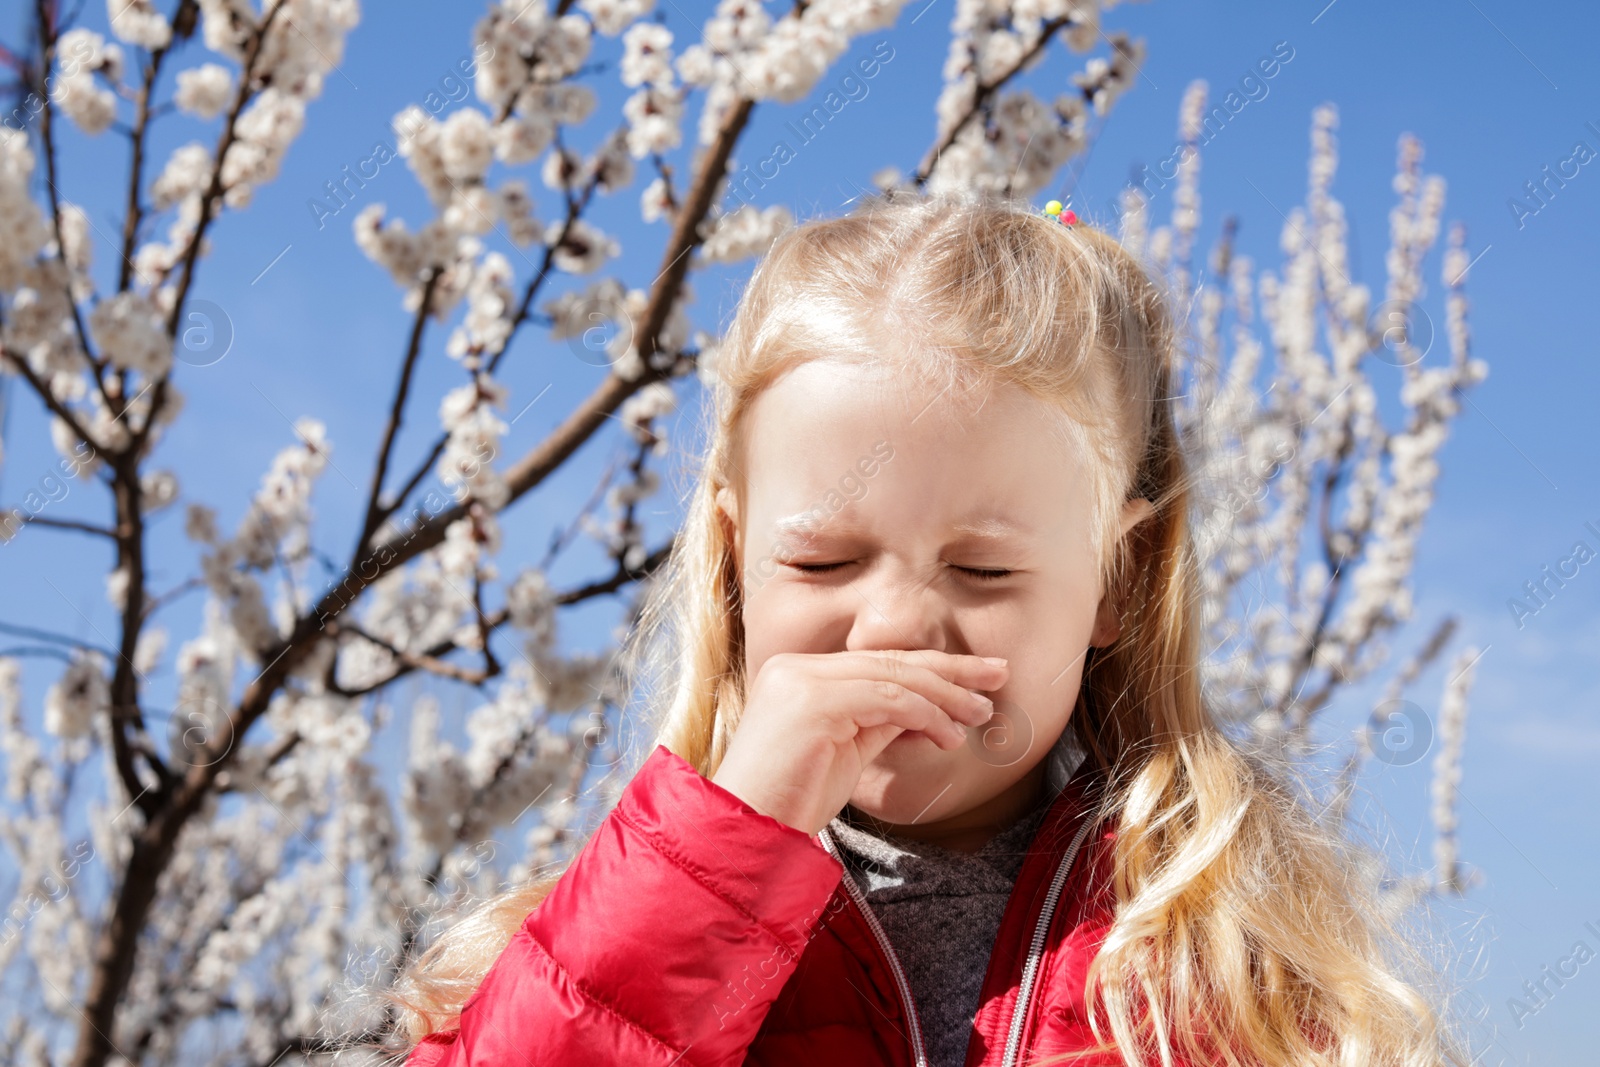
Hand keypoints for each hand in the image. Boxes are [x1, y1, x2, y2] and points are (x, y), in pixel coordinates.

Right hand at [709, 650, 1008, 835]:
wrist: (748, 833)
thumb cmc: (791, 803)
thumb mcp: (846, 752)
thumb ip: (878, 721)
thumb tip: (927, 708)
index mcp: (800, 674)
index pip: (878, 662)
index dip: (932, 668)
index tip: (977, 679)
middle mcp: (798, 668)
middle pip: (889, 659)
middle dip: (951, 668)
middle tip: (999, 674)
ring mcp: (802, 681)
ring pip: (893, 676)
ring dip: (946, 696)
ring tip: (981, 715)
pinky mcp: (812, 702)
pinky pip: (886, 699)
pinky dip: (925, 714)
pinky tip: (949, 735)